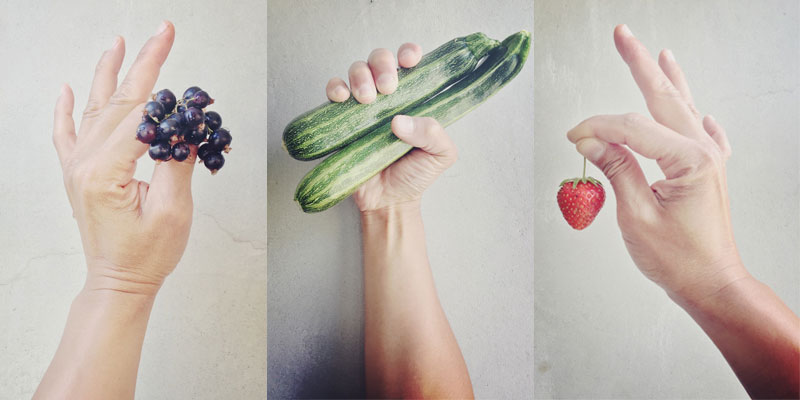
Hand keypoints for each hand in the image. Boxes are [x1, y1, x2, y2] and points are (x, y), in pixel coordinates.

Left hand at [52, 21, 192, 296]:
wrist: (119, 282)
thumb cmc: (147, 254)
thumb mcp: (172, 210)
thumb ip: (176, 162)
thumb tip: (184, 127)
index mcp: (105, 172)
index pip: (141, 117)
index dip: (170, 97)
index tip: (191, 83)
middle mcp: (84, 163)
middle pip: (119, 102)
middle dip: (145, 64)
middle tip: (164, 32)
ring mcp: (76, 167)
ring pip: (93, 108)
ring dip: (108, 72)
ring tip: (119, 42)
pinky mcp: (77, 174)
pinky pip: (66, 134)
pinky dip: (64, 110)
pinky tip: (65, 89)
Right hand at [326, 43, 457, 211]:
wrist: (389, 202)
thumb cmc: (417, 174)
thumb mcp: (441, 155)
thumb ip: (433, 133)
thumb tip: (398, 121)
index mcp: (414, 97)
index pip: (411, 62)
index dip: (408, 53)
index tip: (409, 59)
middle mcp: (388, 96)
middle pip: (380, 59)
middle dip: (382, 65)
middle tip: (387, 88)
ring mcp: (363, 106)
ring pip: (357, 70)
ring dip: (360, 76)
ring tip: (367, 100)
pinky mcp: (342, 119)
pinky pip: (334, 92)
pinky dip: (335, 88)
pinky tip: (342, 99)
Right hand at [566, 25, 743, 303]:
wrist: (712, 283)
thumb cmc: (677, 258)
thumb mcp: (636, 215)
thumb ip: (615, 169)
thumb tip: (590, 138)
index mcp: (689, 160)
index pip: (632, 128)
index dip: (597, 128)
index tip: (572, 137)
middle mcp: (704, 150)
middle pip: (664, 97)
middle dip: (640, 64)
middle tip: (623, 35)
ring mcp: (711, 157)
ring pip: (683, 106)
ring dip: (667, 79)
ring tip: (658, 53)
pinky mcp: (709, 169)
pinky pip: (700, 129)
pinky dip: (691, 111)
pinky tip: (693, 105)